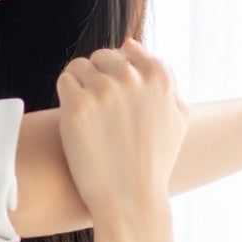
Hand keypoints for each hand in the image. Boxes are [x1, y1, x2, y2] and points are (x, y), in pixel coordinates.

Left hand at [56, 38, 187, 227]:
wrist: (130, 199)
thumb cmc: (154, 161)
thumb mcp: (176, 116)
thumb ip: (163, 77)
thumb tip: (129, 43)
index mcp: (160, 76)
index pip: (129, 51)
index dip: (119, 75)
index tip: (118, 102)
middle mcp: (132, 78)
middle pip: (102, 56)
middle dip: (98, 78)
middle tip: (99, 112)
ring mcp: (104, 90)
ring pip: (80, 66)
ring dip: (79, 86)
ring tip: (88, 117)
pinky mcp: (77, 105)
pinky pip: (65, 81)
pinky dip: (67, 97)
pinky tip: (76, 119)